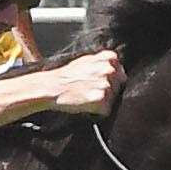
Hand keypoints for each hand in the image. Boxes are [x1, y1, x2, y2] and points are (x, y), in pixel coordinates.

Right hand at [0, 48, 122, 128]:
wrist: (50, 87)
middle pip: (118, 87)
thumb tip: (116, 66)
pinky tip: (85, 105)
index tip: (96, 83)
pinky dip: (97, 111)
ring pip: (113, 99)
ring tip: (85, 97)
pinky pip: (105, 110)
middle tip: (88, 91)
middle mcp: (109, 69)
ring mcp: (106, 85)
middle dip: (108, 91)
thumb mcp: (86, 60)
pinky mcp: (100, 100)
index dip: (110, 80)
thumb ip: (103, 62)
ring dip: (102, 101)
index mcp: (109, 58)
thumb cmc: (66, 76)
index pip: (120, 73)